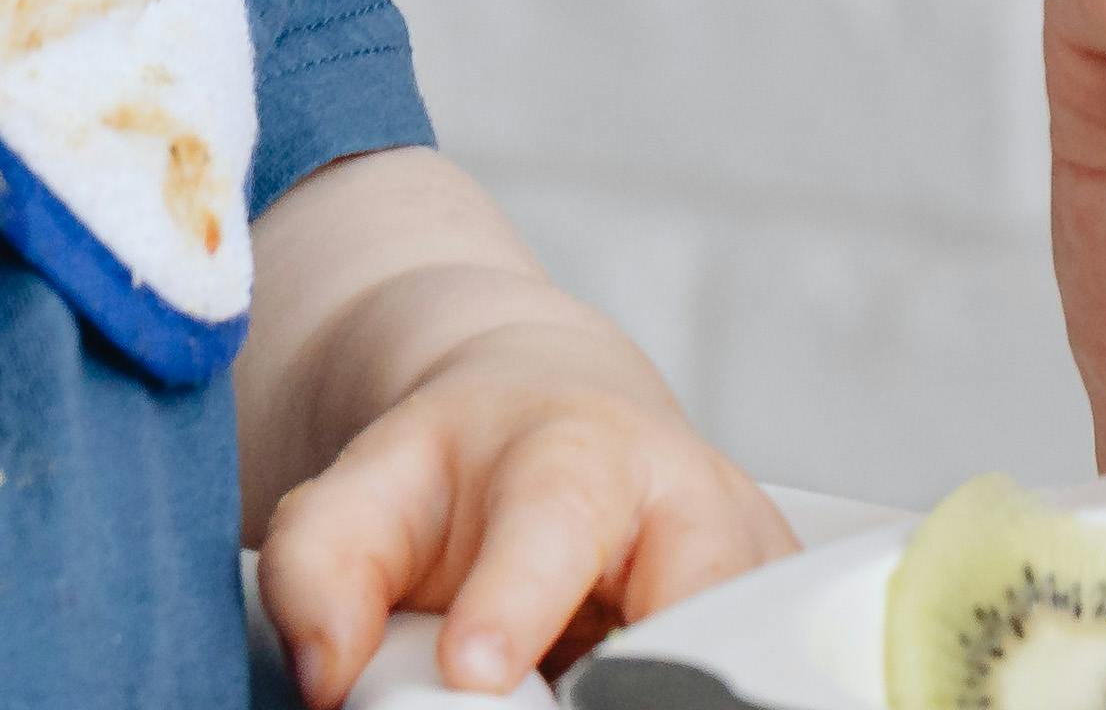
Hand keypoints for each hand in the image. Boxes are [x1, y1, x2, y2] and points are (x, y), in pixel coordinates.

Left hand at [261, 293, 791, 698]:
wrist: (558, 424)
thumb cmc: (464, 473)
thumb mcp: (367, 491)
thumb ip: (320, 567)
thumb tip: (327, 670)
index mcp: (583, 453)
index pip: (557, 522)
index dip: (520, 598)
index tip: (471, 666)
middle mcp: (694, 501)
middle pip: (702, 600)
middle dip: (653, 671)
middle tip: (573, 701)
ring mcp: (756, 567)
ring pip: (757, 651)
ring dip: (684, 687)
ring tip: (583, 690)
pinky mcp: (785, 623)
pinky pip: (768, 677)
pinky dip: (704, 692)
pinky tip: (647, 693)